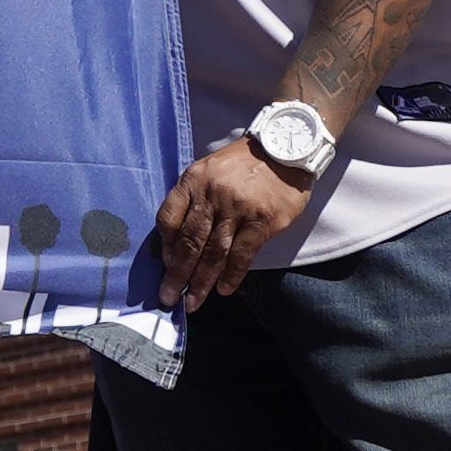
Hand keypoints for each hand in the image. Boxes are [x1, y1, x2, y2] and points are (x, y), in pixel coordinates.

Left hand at [147, 138, 314, 308]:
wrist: (285, 147)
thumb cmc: (242, 165)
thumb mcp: (209, 171)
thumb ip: (192, 200)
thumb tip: (177, 244)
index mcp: (194, 180)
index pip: (169, 218)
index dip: (165, 247)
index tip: (166, 266)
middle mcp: (212, 194)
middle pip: (190, 241)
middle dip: (177, 274)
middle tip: (168, 297)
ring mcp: (238, 208)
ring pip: (214, 252)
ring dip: (201, 281)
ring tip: (193, 302)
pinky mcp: (262, 220)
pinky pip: (242, 254)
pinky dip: (232, 275)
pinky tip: (224, 289)